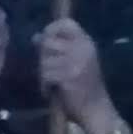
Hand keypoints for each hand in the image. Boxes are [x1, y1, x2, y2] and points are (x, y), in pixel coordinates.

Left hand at [34, 18, 121, 133]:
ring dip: (43, 73)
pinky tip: (50, 91)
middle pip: (49, 41)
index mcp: (87, 42)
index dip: (51, 28)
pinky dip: (44, 85)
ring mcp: (76, 62)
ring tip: (50, 83)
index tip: (44, 40)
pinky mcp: (68, 77)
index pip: (66, 23)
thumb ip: (59, 48)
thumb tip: (36, 37)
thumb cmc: (85, 86)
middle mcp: (83, 49)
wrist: (96, 110)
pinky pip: (46, 74)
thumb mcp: (76, 61)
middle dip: (43, 56)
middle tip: (47, 70)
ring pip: (44, 60)